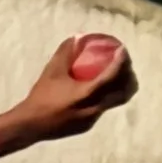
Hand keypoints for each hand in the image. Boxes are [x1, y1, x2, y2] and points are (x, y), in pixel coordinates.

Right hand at [17, 35, 137, 141]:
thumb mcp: (52, 70)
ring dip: (122, 88)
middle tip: (126, 64)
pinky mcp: (89, 125)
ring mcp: (94, 118)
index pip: (113, 76)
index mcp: (87, 94)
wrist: (31, 124)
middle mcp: (95, 108)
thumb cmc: (42, 96)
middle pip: (124, 92)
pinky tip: (102, 89)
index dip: (121, 62)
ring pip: (117, 102)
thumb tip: (77, 37)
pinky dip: (109, 96)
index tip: (123, 51)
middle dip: (129, 77)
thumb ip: (65, 52)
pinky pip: (105, 107)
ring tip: (120, 76)